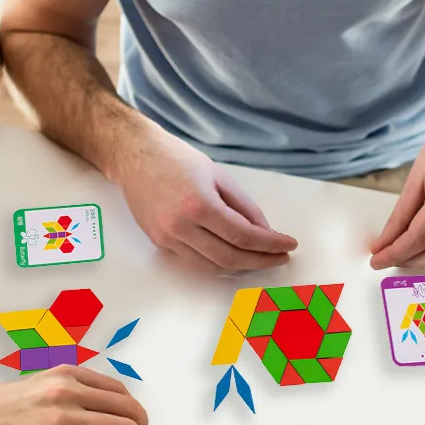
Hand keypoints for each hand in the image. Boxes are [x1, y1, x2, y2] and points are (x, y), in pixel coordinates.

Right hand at [0, 366, 150, 424]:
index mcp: (67, 375)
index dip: (131, 405)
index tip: (133, 418)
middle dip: (139, 424)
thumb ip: (71, 388)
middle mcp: (69, 392)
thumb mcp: (41, 382)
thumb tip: (100, 403)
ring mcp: (63, 420)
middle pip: (125, 407)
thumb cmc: (3, 406)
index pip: (116, 389)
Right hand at [114, 125, 295, 272]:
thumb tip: (264, 232)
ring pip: (212, 266)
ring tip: (261, 258)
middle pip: (230, 258)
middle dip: (260, 261)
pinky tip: (234, 256)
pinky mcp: (160, 243)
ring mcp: (168, 238)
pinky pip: (195, 262)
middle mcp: (181, 226)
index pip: (243, 235)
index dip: (270, 244)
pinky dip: (218, 263)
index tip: (289, 245)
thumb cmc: (177, 160)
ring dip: (241, 267)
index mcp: (199, 205)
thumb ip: (244, 206)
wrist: (135, 157)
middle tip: (280, 257)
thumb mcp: (219, 176)